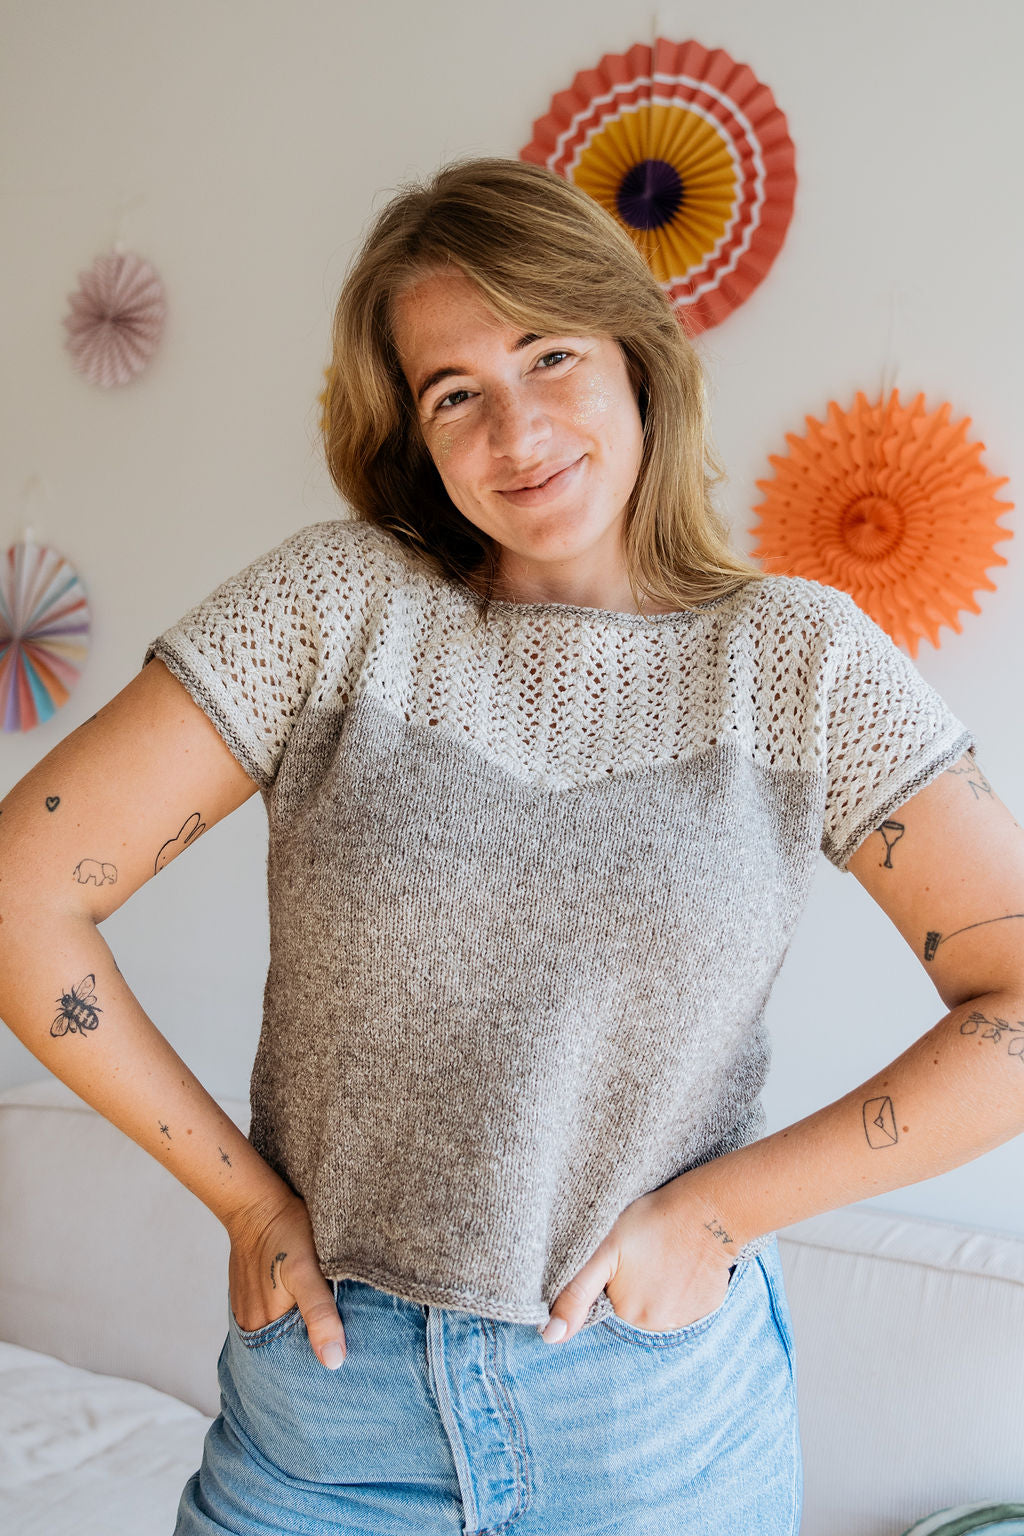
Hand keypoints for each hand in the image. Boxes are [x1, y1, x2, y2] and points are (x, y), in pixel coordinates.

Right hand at [227, 1190, 346, 1368]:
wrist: (257, 1202)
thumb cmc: (285, 1232)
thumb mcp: (307, 1271)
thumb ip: (319, 1314)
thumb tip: (333, 1362)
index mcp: (265, 1326)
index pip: (297, 1360)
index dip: (322, 1359)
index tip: (347, 1357)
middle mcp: (251, 1325)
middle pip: (286, 1350)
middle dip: (312, 1348)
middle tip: (344, 1341)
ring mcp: (248, 1310)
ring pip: (280, 1333)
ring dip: (301, 1332)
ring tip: (328, 1325)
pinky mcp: (249, 1295)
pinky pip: (272, 1317)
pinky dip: (289, 1316)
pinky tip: (304, 1305)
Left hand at [539, 1182, 734, 1343]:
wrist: (707, 1210)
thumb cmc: (650, 1222)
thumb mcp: (603, 1250)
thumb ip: (575, 1294)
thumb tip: (550, 1338)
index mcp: (627, 1314)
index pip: (608, 1306)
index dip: (610, 1283)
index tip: (622, 1262)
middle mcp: (656, 1327)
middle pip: (633, 1310)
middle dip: (634, 1288)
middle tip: (644, 1256)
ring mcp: (686, 1321)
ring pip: (659, 1308)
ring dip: (658, 1289)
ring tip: (664, 1257)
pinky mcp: (708, 1310)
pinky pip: (687, 1305)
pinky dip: (683, 1288)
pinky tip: (684, 1265)